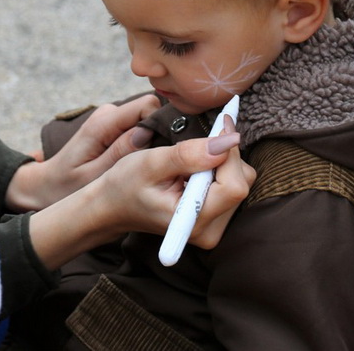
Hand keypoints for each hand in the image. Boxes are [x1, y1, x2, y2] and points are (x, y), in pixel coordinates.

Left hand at [5, 94, 159, 211]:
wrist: (46, 186)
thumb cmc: (67, 187)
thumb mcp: (94, 177)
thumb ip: (120, 153)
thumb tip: (147, 131)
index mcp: (102, 123)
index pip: (147, 105)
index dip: (162, 125)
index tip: (167, 151)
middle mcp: (107, 114)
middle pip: (150, 111)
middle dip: (159, 135)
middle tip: (156, 164)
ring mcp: (109, 118)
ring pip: (147, 120)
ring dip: (151, 143)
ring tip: (142, 168)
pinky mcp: (112, 126)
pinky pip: (138, 127)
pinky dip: (143, 144)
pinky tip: (135, 165)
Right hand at [28, 126, 254, 268]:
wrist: (112, 206)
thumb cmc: (125, 184)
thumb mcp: (151, 163)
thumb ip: (188, 154)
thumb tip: (227, 141)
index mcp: (193, 222)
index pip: (234, 185)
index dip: (231, 152)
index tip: (222, 123)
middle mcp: (209, 231)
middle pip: (241, 183)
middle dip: (225, 156)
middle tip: (196, 144)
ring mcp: (214, 229)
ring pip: (240, 182)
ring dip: (221, 162)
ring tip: (188, 162)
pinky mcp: (215, 220)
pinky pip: (232, 186)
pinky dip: (219, 170)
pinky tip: (195, 169)